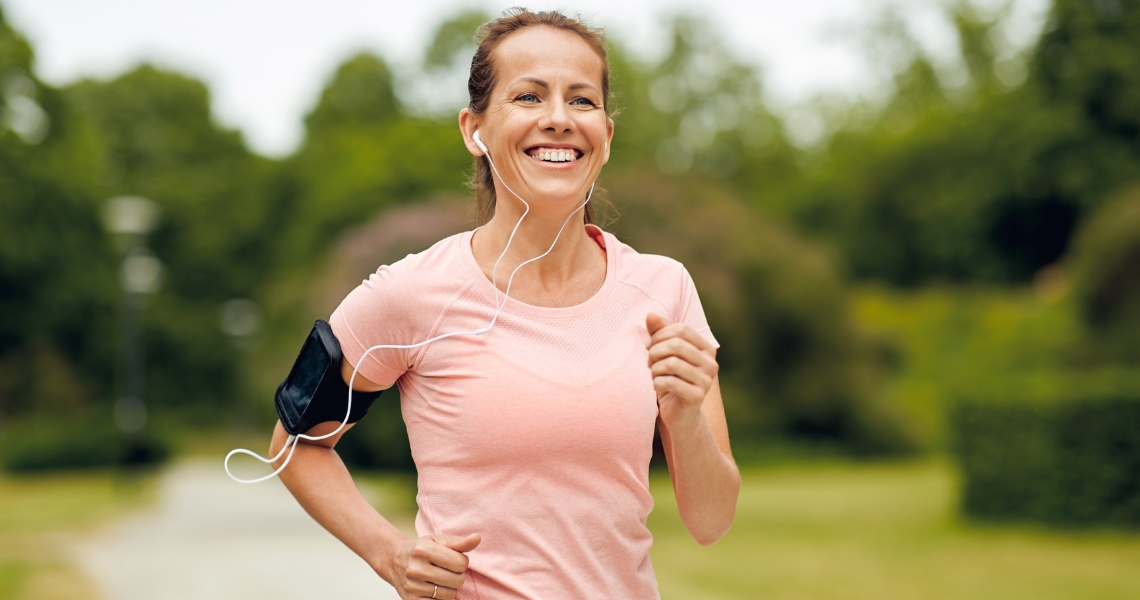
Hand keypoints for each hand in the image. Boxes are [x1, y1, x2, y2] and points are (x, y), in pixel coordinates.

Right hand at [384, 533, 480, 599]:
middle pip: (457, 580)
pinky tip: (434, 589)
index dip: (462, 562)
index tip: (454, 560)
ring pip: (449, 595)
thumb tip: (478, 538)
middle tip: (448, 571)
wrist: (394, 561)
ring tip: (440, 579)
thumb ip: (459, 542)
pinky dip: (440, 598)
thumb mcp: (438, 540)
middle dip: (458, 576)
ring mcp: (413, 587)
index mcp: (424, 550)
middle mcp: (416, 569)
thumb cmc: (422, 549)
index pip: (461, 563)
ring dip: (450, 588)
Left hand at [646, 313, 718, 427]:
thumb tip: (650, 314)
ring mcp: (706, 381)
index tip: (650, 346)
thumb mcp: (664, 356)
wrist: (678, 415)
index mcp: (707, 349)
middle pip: (676, 344)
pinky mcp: (697, 397)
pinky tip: (656, 387)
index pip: (682, 330)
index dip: (660, 335)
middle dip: (655, 351)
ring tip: (653, 375)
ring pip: (671, 363)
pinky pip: (670, 382)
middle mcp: (711, 364)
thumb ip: (659, 334)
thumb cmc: (670, 380)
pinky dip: (657, 382)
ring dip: (654, 369)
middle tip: (649, 362)